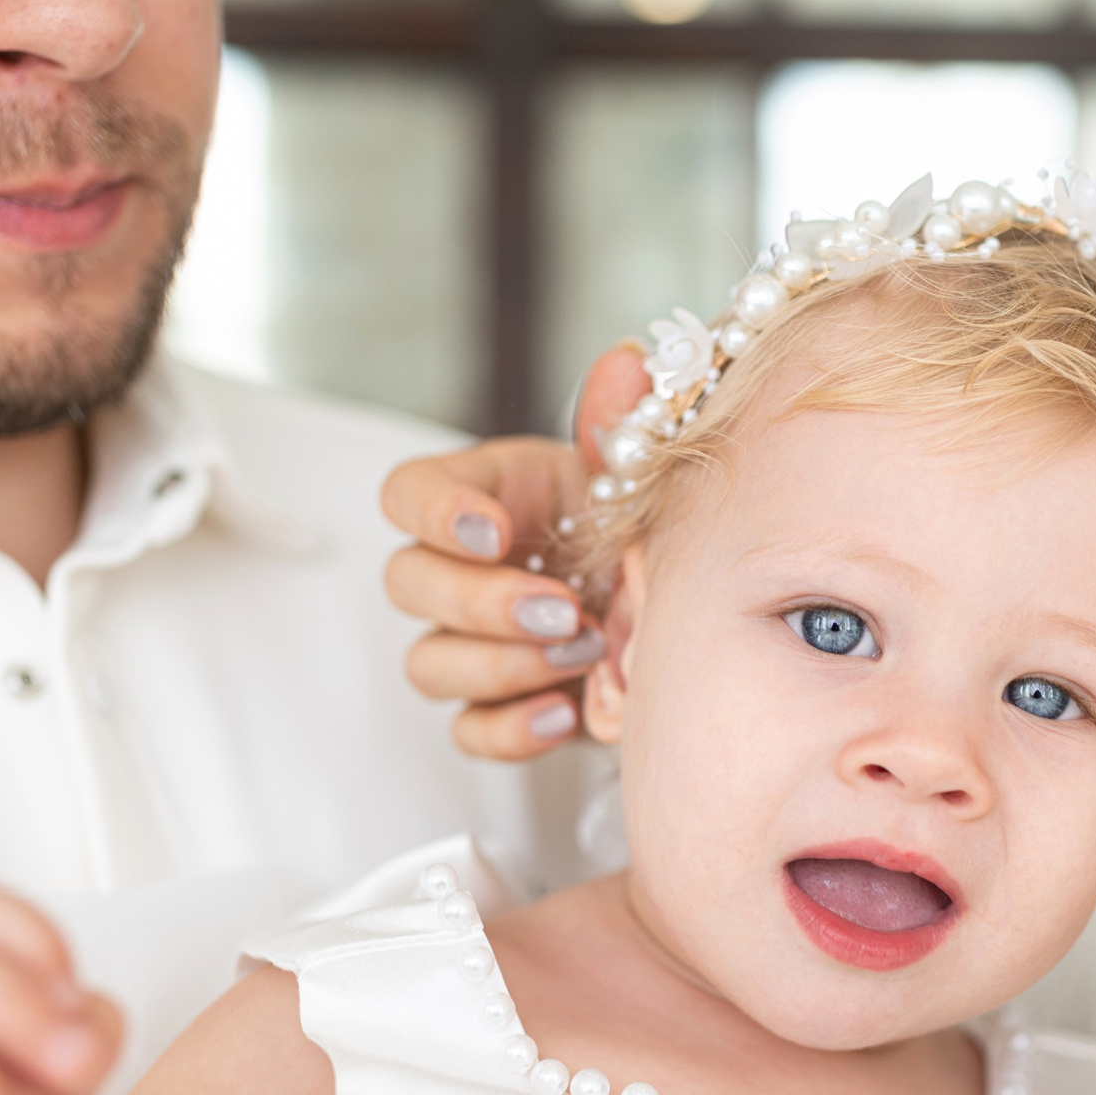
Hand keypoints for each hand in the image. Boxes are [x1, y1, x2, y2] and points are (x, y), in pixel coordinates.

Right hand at [383, 343, 651, 758]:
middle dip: (481, 602)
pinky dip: (510, 729)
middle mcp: (464, 569)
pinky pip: (469, 730)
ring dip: (501, 665)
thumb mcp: (642, 478)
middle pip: (408, 586)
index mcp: (487, 495)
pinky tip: (563, 713)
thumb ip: (623, 426)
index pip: (406, 494)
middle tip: (560, 611)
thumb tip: (625, 364)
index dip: (434, 512)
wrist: (690, 604)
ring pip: (430, 664)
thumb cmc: (648, 532)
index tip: (491, 529)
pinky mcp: (504, 706)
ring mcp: (476, 643)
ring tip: (583, 655)